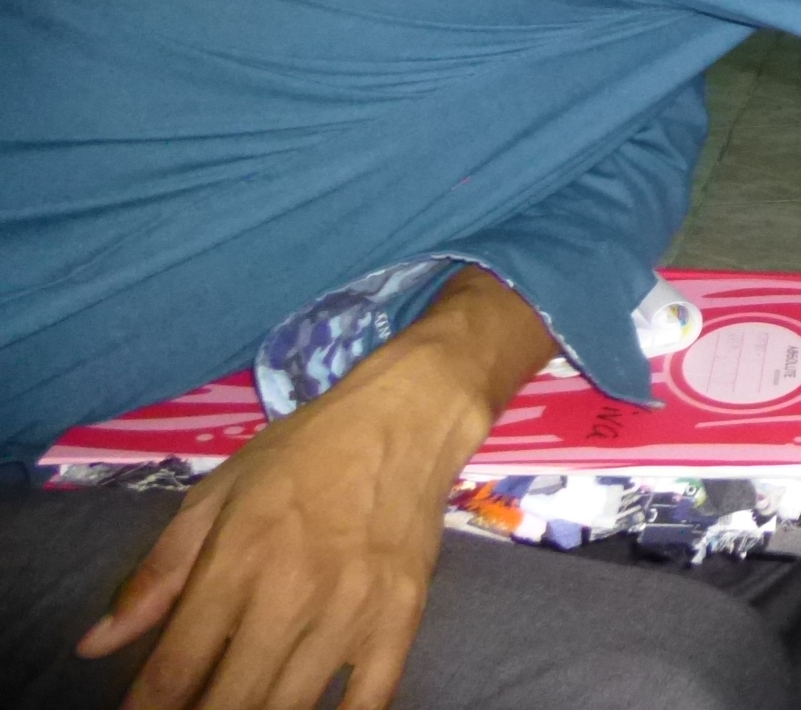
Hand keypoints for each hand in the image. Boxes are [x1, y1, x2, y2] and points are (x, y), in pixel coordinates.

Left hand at [80, 268, 551, 709]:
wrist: (407, 418)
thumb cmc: (303, 452)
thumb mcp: (217, 495)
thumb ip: (157, 574)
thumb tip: (94, 646)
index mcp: (237, 559)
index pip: (175, 670)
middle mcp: (294, 593)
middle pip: (231, 701)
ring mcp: (354, 610)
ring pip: (292, 708)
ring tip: (245, 703)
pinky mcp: (403, 618)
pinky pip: (370, 701)